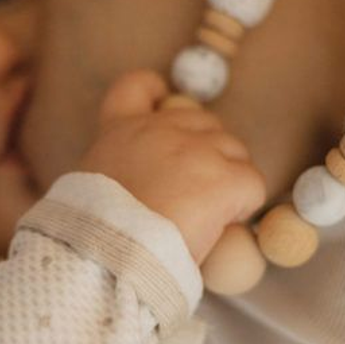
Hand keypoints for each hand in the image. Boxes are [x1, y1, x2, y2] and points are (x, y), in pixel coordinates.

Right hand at [77, 69, 265, 263]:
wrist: (114, 256)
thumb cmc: (99, 235)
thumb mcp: (92, 187)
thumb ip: (121, 170)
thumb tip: (143, 186)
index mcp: (121, 131)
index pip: (136, 87)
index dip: (153, 90)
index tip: (163, 99)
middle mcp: (161, 129)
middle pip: (204, 122)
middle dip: (208, 151)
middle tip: (197, 190)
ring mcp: (197, 150)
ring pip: (234, 152)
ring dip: (228, 179)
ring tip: (210, 215)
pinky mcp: (225, 179)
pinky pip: (252, 184)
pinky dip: (244, 205)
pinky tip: (225, 224)